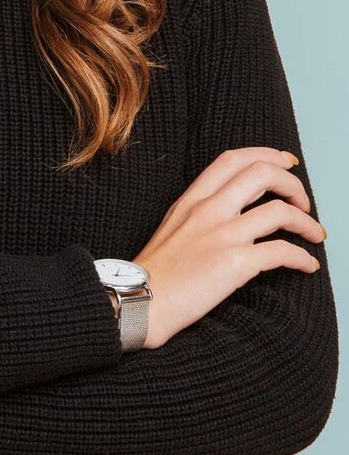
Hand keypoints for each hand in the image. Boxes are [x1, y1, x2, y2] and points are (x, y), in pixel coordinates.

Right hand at [132, 146, 325, 349]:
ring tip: (314, 234)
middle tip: (302, 201)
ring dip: (307, 222)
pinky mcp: (236, 262)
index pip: (233, 159)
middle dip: (292, 183)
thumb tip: (233, 210)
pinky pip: (284, 252)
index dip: (267, 155)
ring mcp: (223, 234)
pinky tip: (307, 266)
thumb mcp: (172, 227)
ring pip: (281, 211)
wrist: (140, 299)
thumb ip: (200, 212)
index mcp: (192, 200)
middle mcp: (208, 210)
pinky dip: (303, 258)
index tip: (286, 164)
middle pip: (262, 173)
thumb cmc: (156, 271)